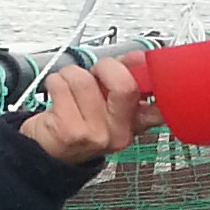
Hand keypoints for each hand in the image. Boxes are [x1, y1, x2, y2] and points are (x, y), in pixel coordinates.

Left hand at [21, 56, 156, 164]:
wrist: (49, 150)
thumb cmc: (78, 124)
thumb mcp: (108, 105)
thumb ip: (125, 78)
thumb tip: (137, 58)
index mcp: (134, 125)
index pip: (160, 105)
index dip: (153, 78)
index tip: (141, 62)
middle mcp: (117, 133)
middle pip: (125, 86)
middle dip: (106, 67)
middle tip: (97, 73)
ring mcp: (94, 134)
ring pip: (84, 80)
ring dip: (71, 74)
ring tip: (69, 86)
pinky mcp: (69, 131)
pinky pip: (61, 84)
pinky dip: (55, 81)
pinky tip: (57, 93)